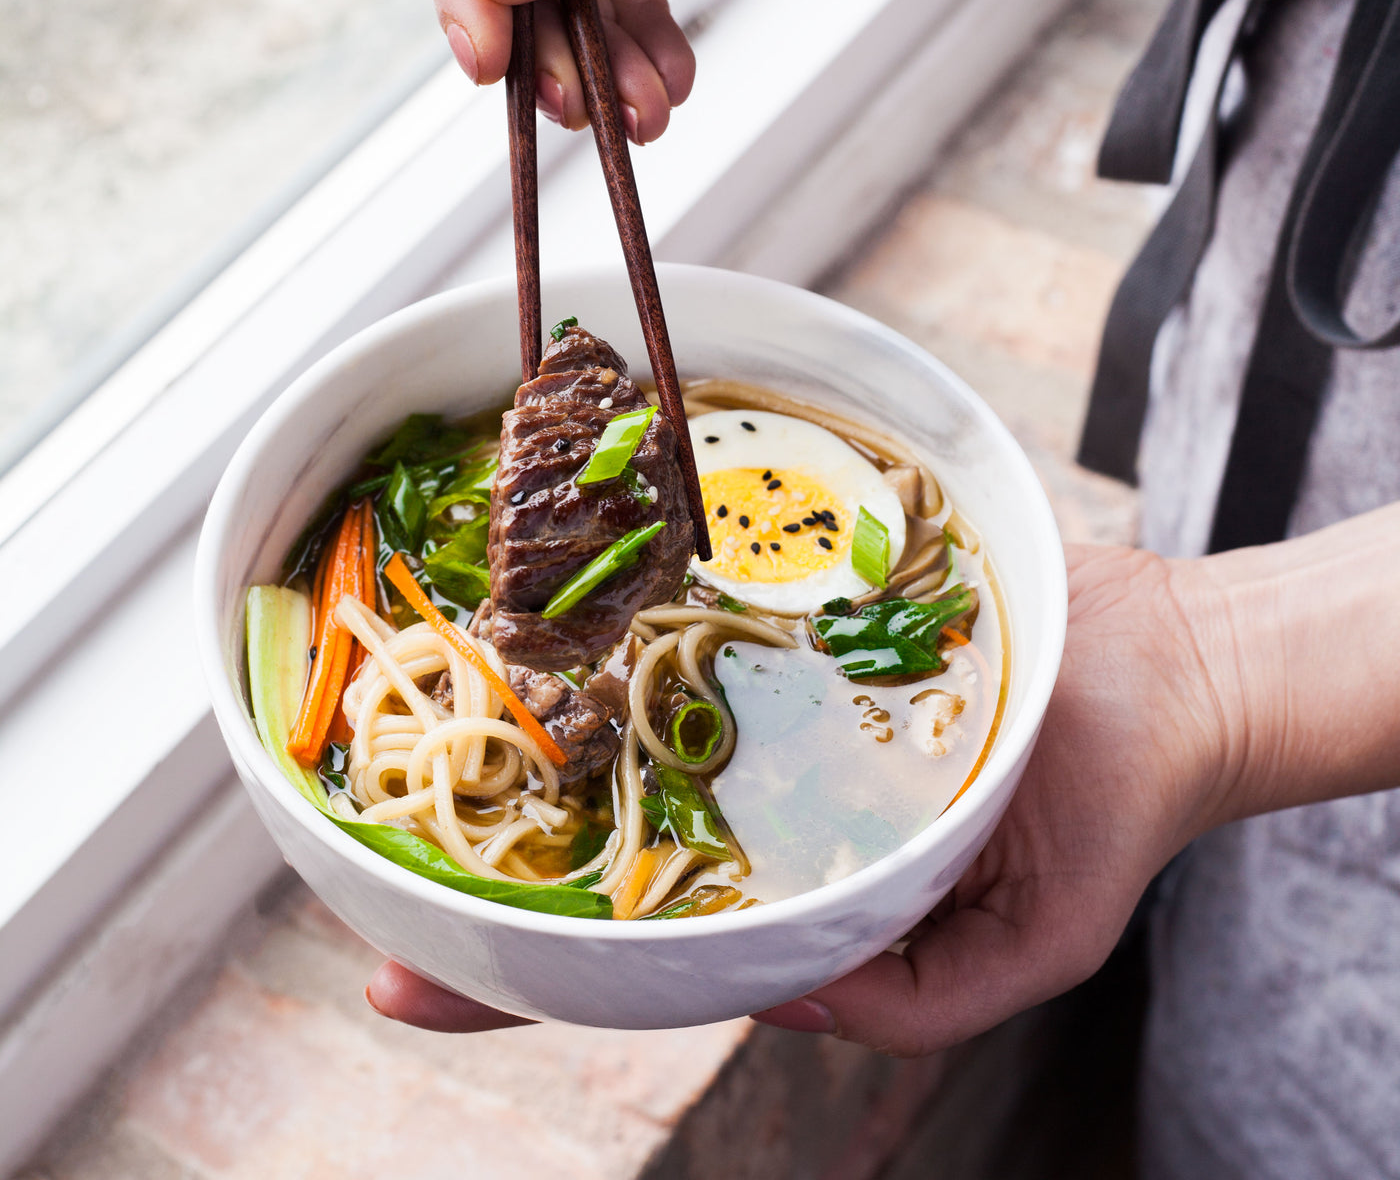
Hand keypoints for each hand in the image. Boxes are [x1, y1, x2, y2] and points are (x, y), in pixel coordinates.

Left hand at [364, 543, 1243, 1040]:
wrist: (1168, 663)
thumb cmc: (1107, 812)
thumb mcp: (1028, 947)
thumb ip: (906, 995)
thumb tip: (777, 1001)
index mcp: (798, 877)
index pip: (644, 940)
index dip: (526, 975)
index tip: (407, 983)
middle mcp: (762, 786)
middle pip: (609, 832)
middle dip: (490, 866)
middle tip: (363, 874)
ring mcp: (767, 698)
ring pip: (635, 725)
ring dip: (538, 736)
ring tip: (425, 743)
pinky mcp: (792, 612)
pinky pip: (697, 624)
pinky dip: (630, 632)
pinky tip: (550, 625)